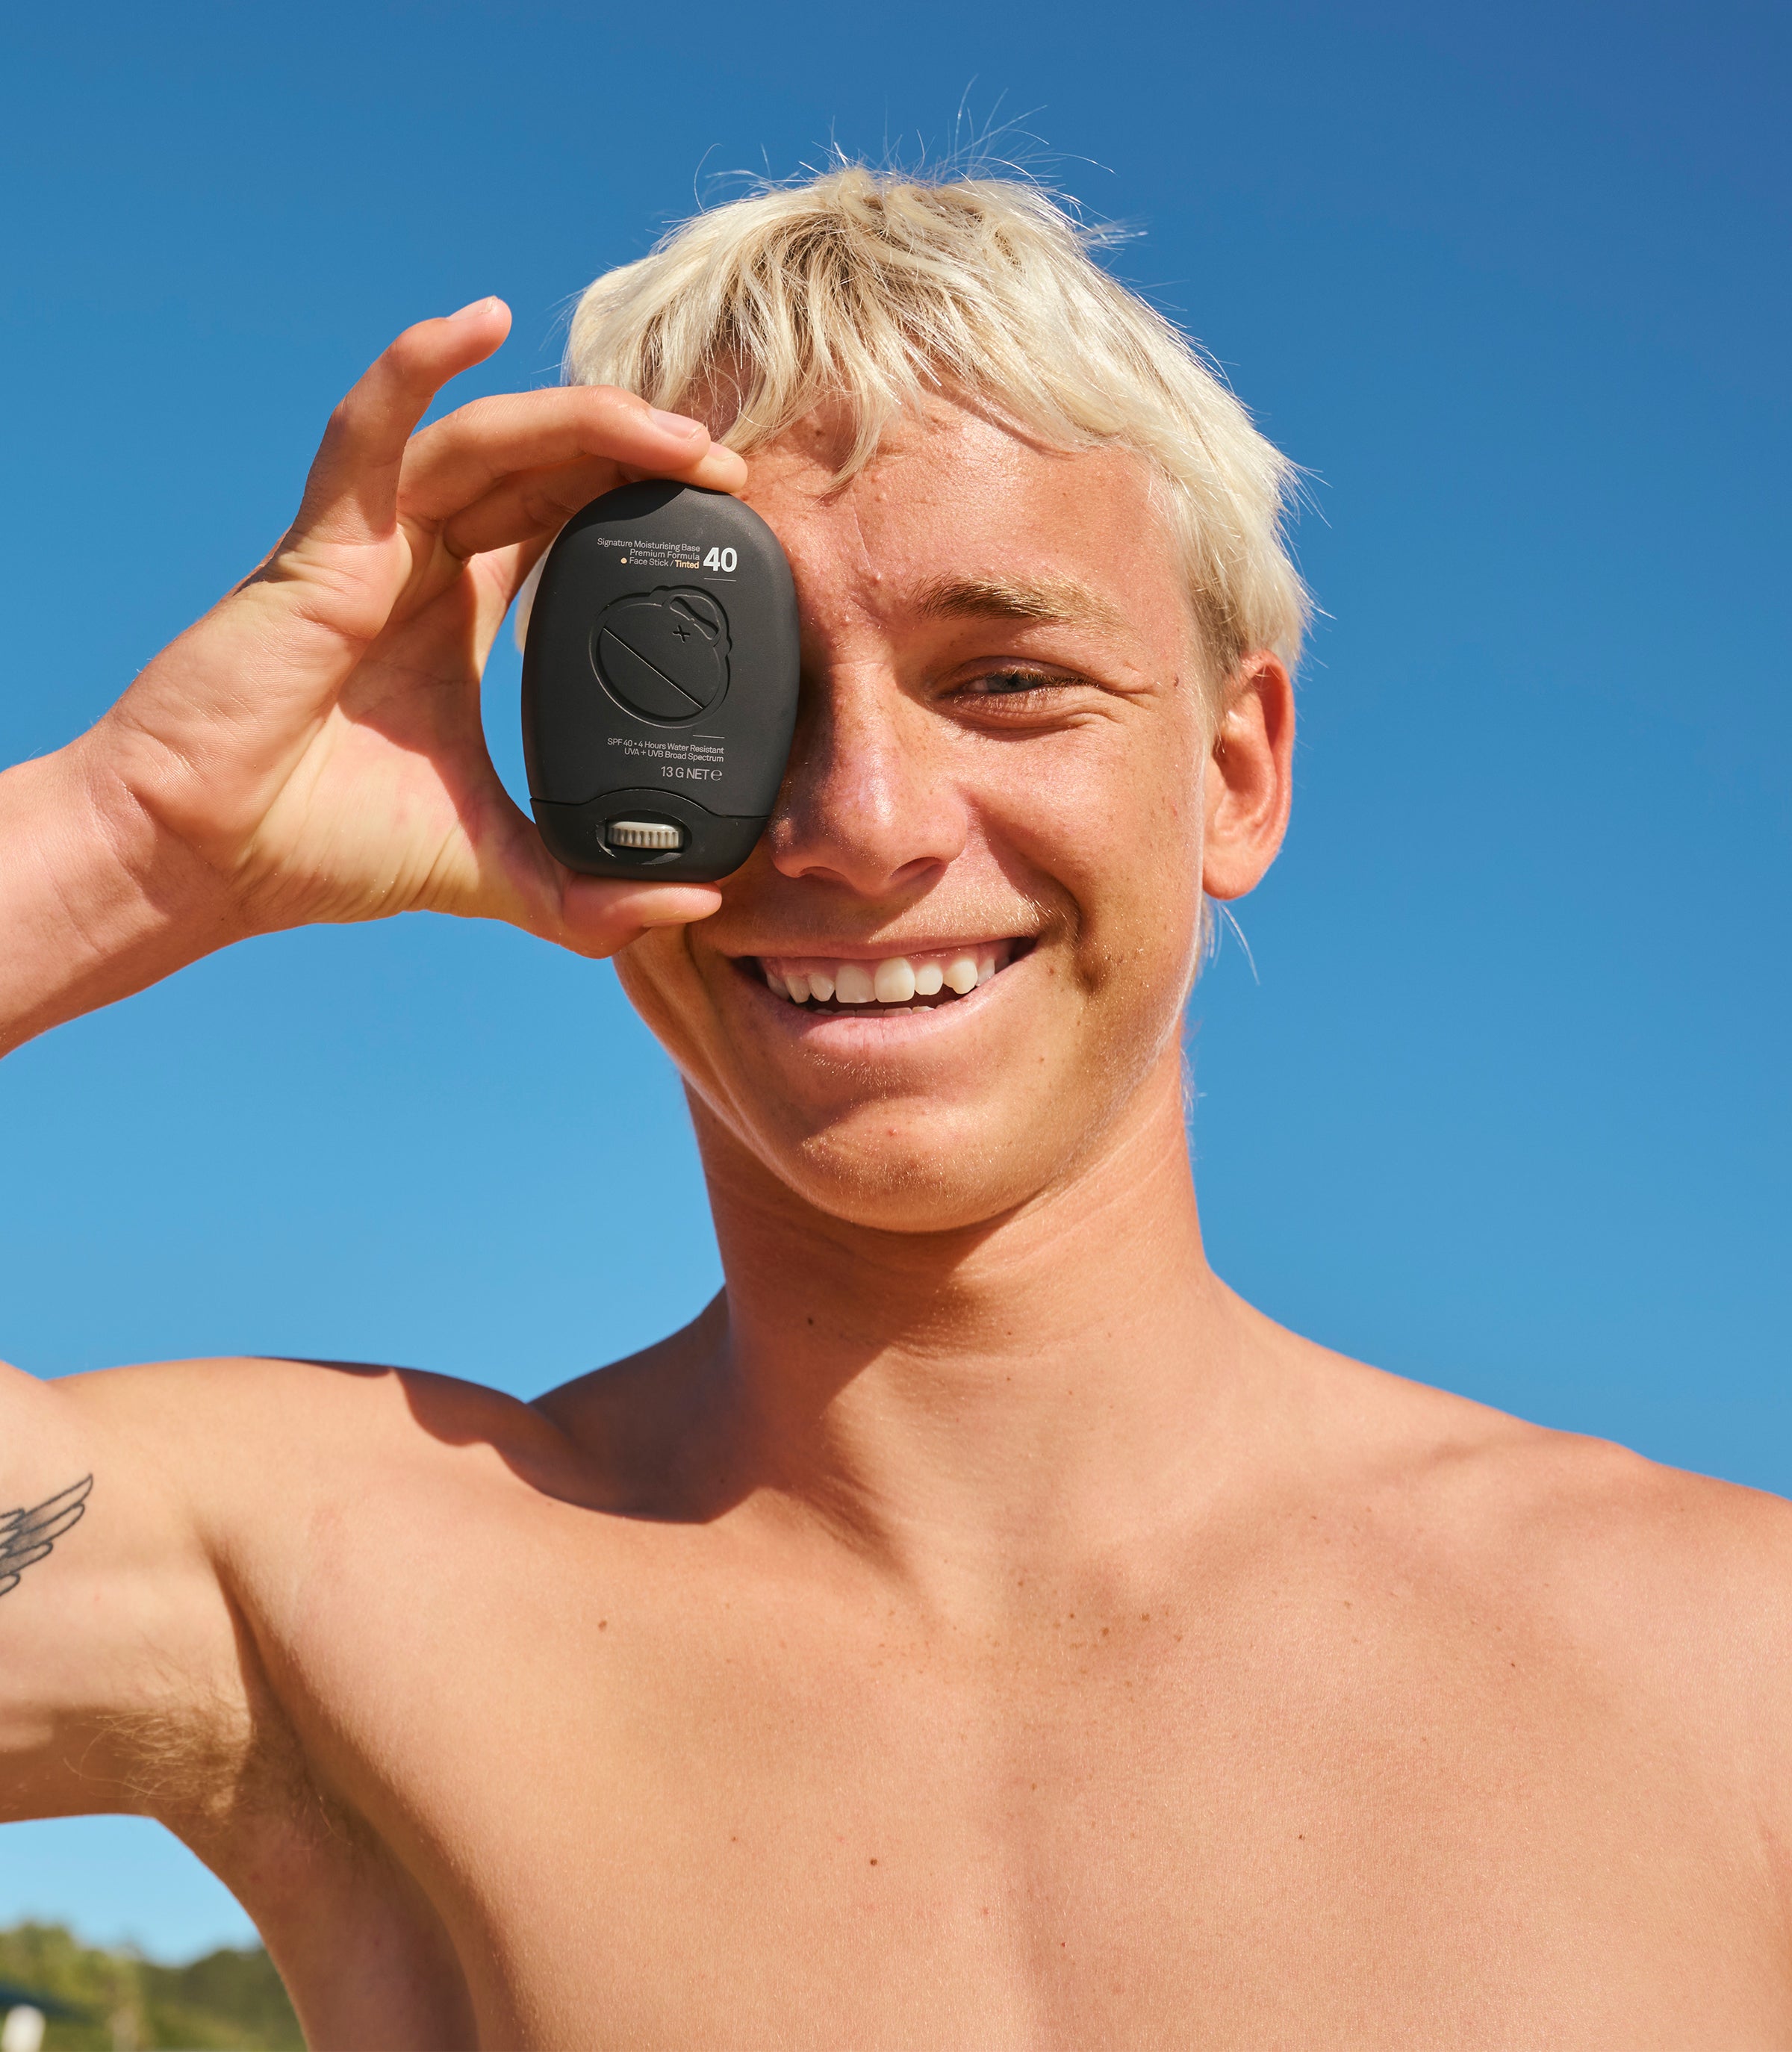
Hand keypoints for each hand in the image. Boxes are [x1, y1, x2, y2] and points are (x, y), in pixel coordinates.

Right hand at [76, 299, 742, 955]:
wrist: (204, 857)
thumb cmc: (319, 844)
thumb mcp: (491, 866)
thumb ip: (588, 897)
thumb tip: (694, 909)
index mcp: (457, 612)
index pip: (563, 524)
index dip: (639, 505)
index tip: (726, 522)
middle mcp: (418, 561)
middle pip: (543, 468)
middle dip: (638, 455)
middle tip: (730, 470)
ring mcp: (368, 542)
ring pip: (488, 442)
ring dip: (583, 422)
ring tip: (678, 435)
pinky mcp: (318, 545)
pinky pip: (369, 432)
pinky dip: (415, 369)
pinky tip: (475, 323)